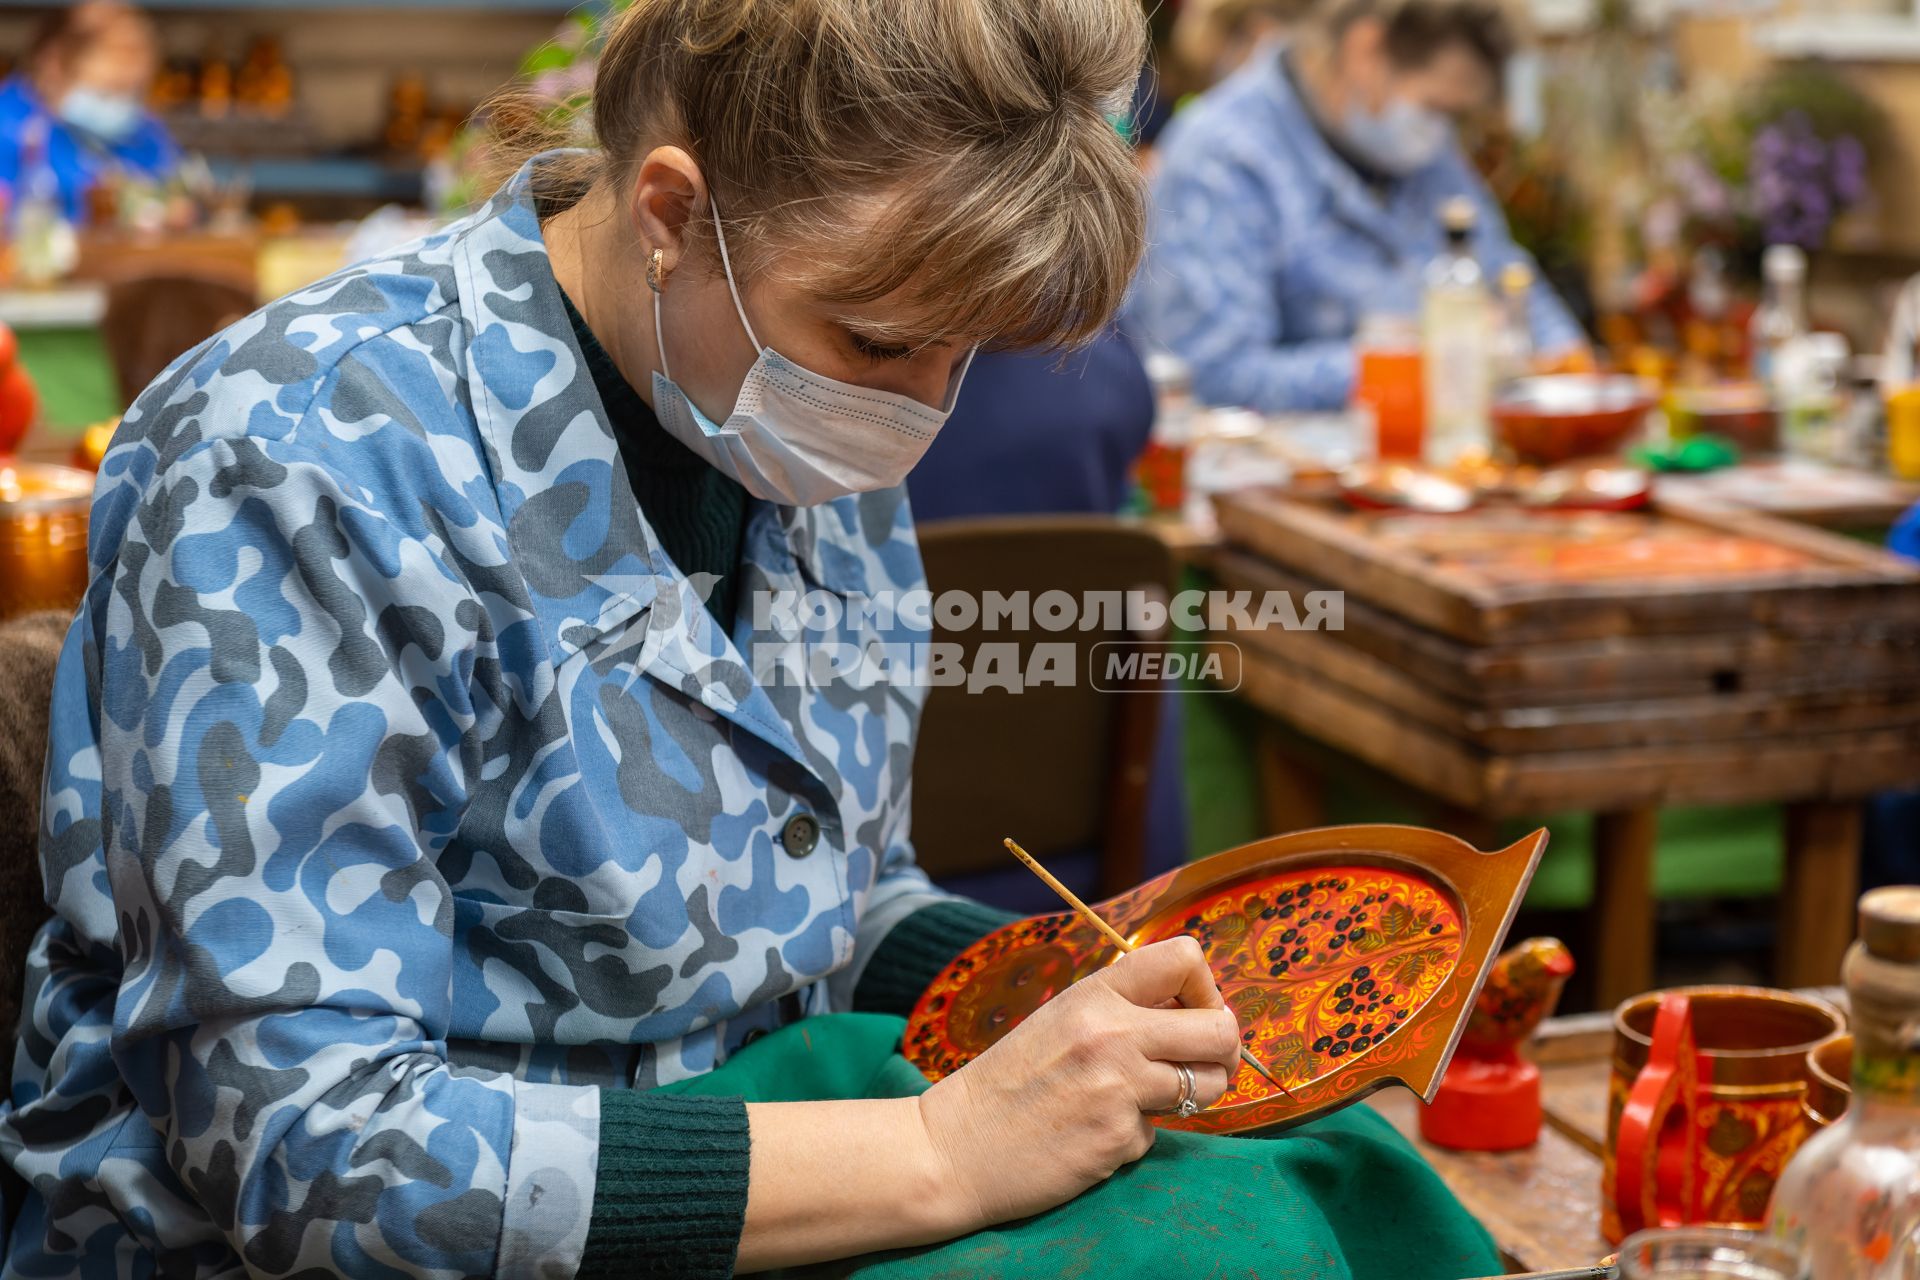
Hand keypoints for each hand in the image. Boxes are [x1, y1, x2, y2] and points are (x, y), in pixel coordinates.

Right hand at [912, 936, 1240, 1232]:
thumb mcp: (1060, 1020)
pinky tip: (1094, 1134)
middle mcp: (1113, 1034)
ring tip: (1149, 1100)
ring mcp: (1119, 1089)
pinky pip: (1158, 1134)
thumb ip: (1120, 1010)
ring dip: (1192, 1096)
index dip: (1205, 988)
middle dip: (1224, 1051)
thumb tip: (1193, 1013)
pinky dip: (1135, 1136)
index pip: (1185, 958)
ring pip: (1207, 1086)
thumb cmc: (1008, 1083)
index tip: (1190, 1013)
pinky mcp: (1118, 1141)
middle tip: (1203, 1065)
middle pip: (1221, 1029)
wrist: (953, 1147)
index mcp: (1094, 995)